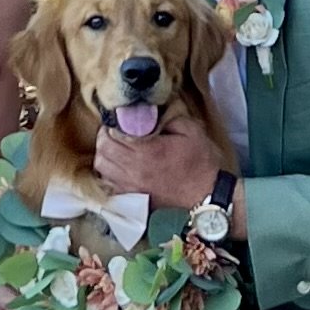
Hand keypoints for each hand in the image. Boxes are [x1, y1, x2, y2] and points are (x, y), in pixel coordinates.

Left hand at [94, 110, 226, 224]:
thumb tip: (147, 111)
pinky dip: (108, 172)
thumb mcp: (191, 131)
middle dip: (107, 137)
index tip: (123, 120)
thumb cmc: (202, 164)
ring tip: (118, 148)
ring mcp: (130, 187)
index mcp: (147, 151)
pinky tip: (120, 166)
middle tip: (118, 132)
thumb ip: (167, 116)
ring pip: (101, 166)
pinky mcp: (131, 199)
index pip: (113, 133)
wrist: (208, 199)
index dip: (114, 123)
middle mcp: (133, 171)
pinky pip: (107, 183)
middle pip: (103, 150)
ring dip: (106, 154)